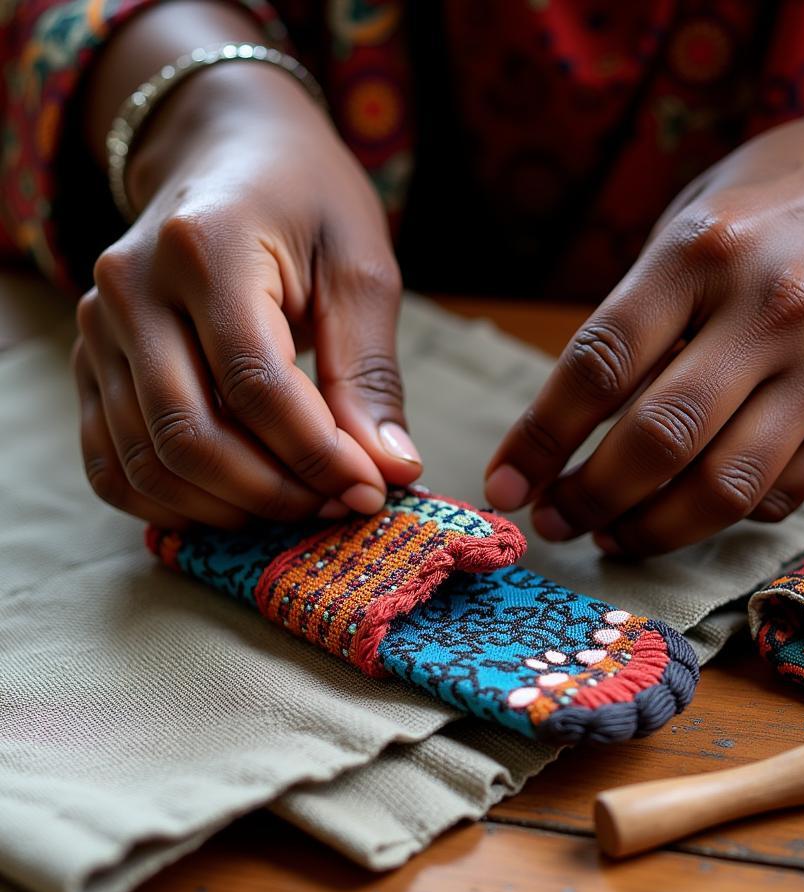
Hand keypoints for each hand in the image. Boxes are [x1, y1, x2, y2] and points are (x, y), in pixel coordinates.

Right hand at [73, 60, 420, 528]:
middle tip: (340, 506)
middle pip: (191, 435)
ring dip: (230, 508)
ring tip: (300, 505)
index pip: (255, 385)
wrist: (225, 149)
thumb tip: (391, 469)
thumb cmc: (306, 199)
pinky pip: (111, 464)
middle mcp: (131, 289)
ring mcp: (97, 330)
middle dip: (277, 492)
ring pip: (148, 462)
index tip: (373, 490)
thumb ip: (369, 373)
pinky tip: (235, 506)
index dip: (318, 456)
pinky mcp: (90, 363)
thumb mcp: (359, 269)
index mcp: (205, 247)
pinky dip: (172, 504)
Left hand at [485, 81, 803, 555]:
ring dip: (649, 530)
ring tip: (609, 534)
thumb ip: (638, 314)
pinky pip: (778, 494)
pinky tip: (685, 510)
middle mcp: (769, 312)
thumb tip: (572, 420)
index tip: (504, 483)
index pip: (599, 365)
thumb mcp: (693, 223)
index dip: (540, 439)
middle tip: (553, 518)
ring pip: (722, 488)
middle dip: (588, 497)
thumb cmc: (778, 202)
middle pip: (658, 440)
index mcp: (703, 253)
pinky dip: (719, 516)